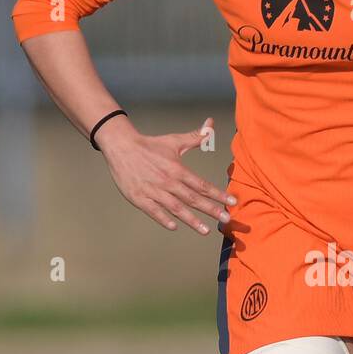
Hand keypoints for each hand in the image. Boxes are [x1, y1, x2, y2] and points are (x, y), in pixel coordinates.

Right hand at [97, 114, 236, 234]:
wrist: (121, 146)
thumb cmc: (150, 145)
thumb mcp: (174, 141)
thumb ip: (196, 136)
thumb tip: (211, 123)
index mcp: (177, 169)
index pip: (202, 184)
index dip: (218, 194)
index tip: (232, 202)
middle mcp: (167, 181)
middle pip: (193, 198)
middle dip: (211, 209)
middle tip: (226, 219)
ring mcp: (153, 191)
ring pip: (175, 208)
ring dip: (191, 220)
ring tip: (205, 230)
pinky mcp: (139, 197)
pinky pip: (153, 211)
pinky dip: (163, 218)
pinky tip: (174, 226)